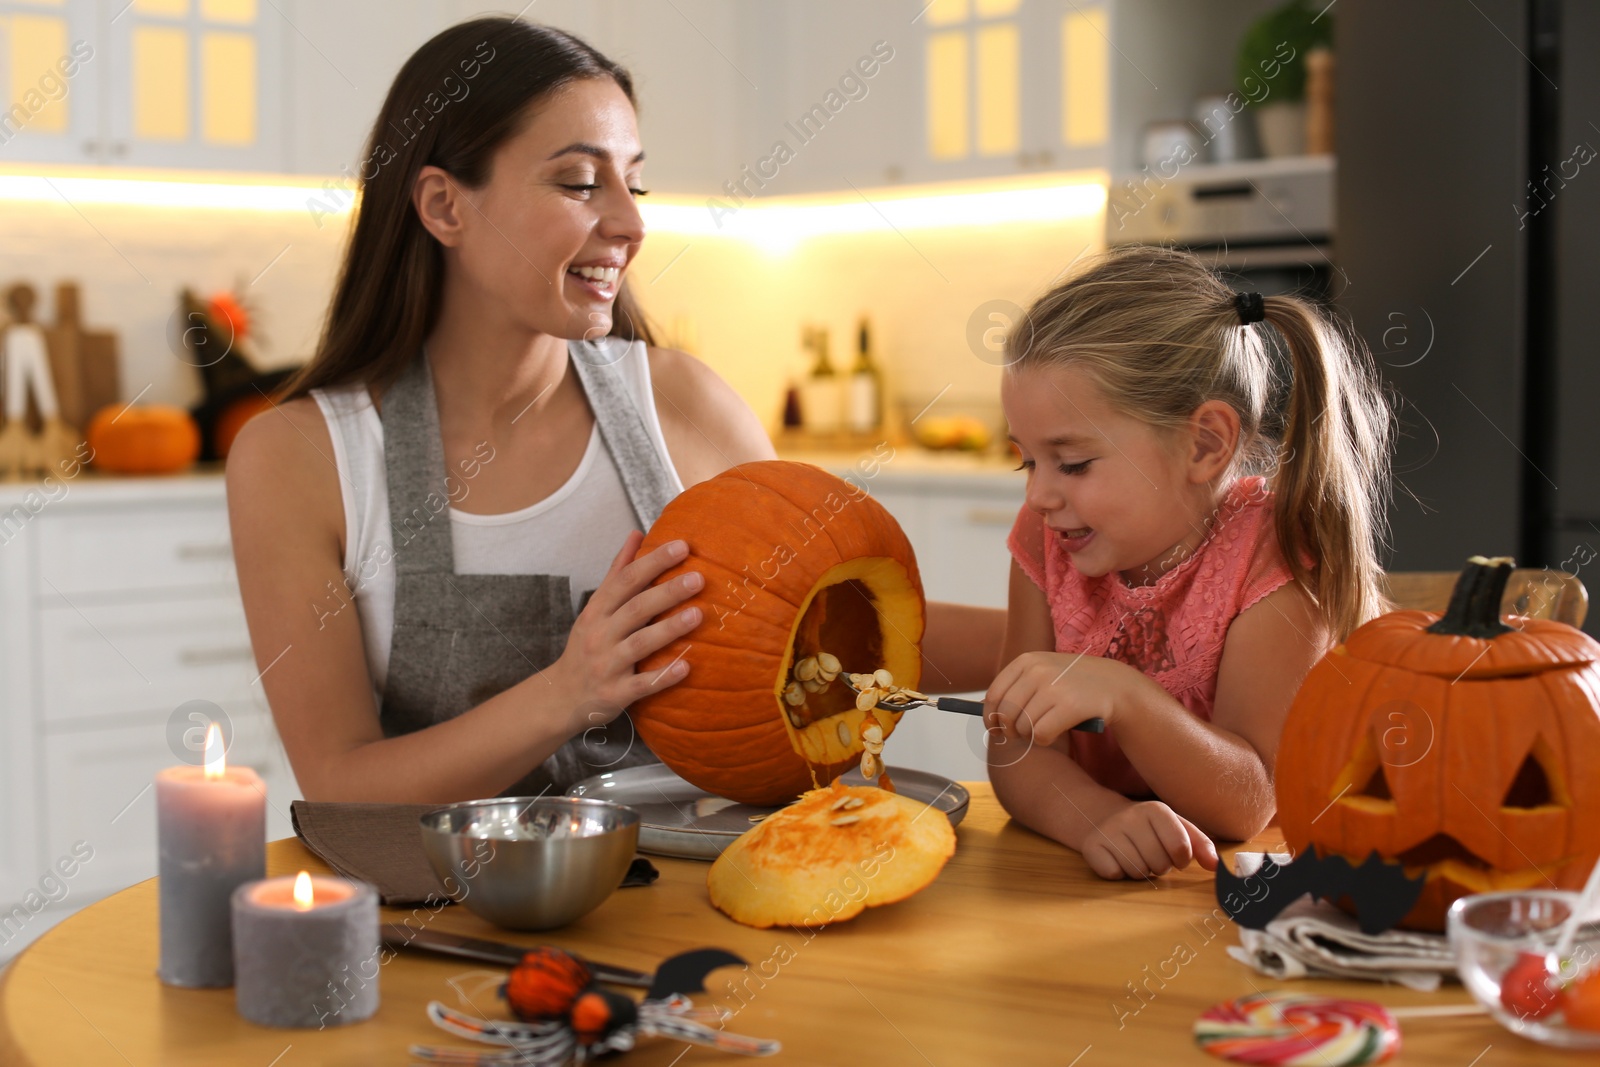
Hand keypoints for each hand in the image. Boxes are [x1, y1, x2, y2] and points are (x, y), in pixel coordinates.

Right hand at [548, 531, 701, 729]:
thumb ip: (617, 572)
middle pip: (635, 609)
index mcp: (597, 611)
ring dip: (668, 629)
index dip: (653, 562)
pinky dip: (662, 677)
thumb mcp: (595, 608)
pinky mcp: (615, 693)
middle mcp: (600, 635)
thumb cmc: (587, 646)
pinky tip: (686, 667)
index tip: (682, 546)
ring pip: (640, 644)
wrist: (561, 696)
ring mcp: (607, 665)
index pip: (625, 580)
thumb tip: (637, 534)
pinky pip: (642, 684)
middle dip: (667, 592)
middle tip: (698, 578)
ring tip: (698, 615)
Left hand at [984, 650, 1142, 746]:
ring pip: (1023, 727)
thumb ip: (1016, 689)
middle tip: (1020, 734)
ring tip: (1044, 728)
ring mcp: (1054, 686)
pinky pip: (1041, 734)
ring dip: (1030, 736)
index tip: (995, 729)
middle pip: (1005, 714)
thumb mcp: (1043, 674)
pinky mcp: (1070, 705)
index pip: (994, 695)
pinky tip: (1055, 732)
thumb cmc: (1072, 683)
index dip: (990, 717)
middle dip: (1009, 730)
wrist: (1115, 685)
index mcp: (1026, 660)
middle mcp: (1037, 670)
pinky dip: (1044, 740)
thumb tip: (988, 717)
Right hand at [1082, 800, 1218, 879]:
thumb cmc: (1149, 828)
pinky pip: (1113, 874)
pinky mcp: (1091, 846)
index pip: (1181, 849)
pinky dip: (1118, 873)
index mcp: (1157, 810)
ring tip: (1135, 857)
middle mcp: (1131, 816)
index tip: (1175, 856)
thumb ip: (1201, 845)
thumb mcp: (1177, 828)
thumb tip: (1216, 866)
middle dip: (1159, 867)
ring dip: (1140, 872)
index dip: (1181, 860)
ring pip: (1137, 872)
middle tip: (1151, 855)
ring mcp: (1109, 830)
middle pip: (1159, 864)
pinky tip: (1116, 859)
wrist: (1104, 817)